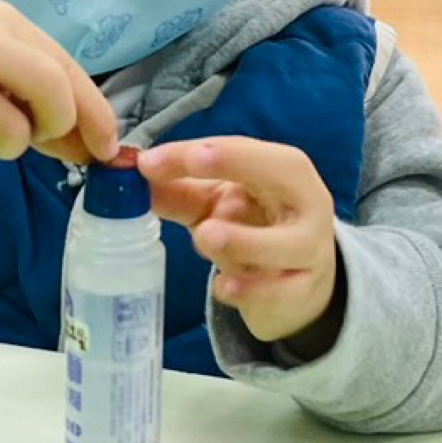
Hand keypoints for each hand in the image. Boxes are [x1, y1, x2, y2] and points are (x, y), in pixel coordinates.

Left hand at [140, 137, 344, 353]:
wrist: (298, 283)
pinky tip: (225, 287)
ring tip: (205, 236)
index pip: (246, 150)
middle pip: (286, 172)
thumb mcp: (215, 203)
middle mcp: (307, 204)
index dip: (206, 150)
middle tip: (194, 161)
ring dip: (245, 238)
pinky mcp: (303, 292)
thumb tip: (131, 172)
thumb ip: (177, 189)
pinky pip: (280, 291)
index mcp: (286, 171)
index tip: (155, 158)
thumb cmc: (255, 227)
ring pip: (288, 241)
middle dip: (239, 162)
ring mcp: (310, 251)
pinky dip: (252, 291)